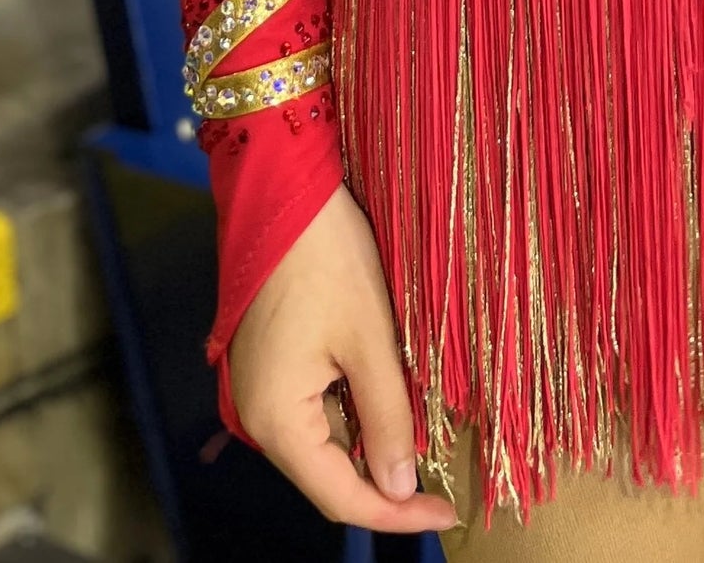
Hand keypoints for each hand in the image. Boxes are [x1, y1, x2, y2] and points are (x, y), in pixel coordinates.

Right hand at [228, 185, 458, 532]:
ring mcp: (259, 389)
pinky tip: (392, 399)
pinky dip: (354, 410)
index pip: (340, 496)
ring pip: (325, 439)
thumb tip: (401, 487)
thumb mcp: (371, 339)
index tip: (446, 512)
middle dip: (385, 477)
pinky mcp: (269, 363)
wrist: (284, 189)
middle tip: (443, 479)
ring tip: (426, 438)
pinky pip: (316, 406)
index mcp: (275, 420)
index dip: (394, 513)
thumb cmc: (328, 258)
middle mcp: (257, 416)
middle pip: (329, 472)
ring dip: (373, 441)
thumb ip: (388, 417)